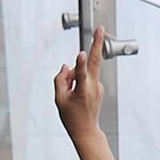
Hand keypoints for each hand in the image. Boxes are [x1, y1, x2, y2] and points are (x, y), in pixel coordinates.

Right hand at [53, 24, 105, 142]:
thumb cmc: (71, 117)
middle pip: (95, 62)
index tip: (82, 53)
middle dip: (98, 43)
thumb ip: (60, 80)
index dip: (80, 63)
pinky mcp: (99, 87)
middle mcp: (93, 87)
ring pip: (84, 72)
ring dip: (74, 76)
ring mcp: (98, 87)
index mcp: (82, 91)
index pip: (81, 74)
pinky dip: (78, 81)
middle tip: (101, 28)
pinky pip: (85, 78)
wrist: (86, 131)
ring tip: (69, 92)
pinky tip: (75, 94)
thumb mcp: (59, 100)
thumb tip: (66, 66)